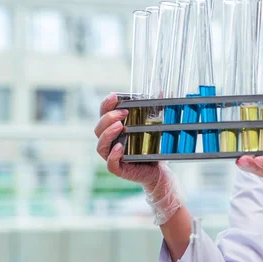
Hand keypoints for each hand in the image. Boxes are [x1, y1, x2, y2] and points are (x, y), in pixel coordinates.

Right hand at [95, 93, 184, 224]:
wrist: (159, 169)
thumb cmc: (152, 147)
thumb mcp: (154, 126)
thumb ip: (155, 110)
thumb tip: (163, 92)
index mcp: (113, 130)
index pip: (103, 115)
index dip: (105, 105)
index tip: (114, 96)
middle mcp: (109, 143)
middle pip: (98, 129)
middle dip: (108, 118)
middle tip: (124, 113)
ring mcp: (112, 156)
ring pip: (100, 146)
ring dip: (107, 134)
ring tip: (119, 125)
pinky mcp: (118, 169)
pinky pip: (110, 163)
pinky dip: (113, 155)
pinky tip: (120, 147)